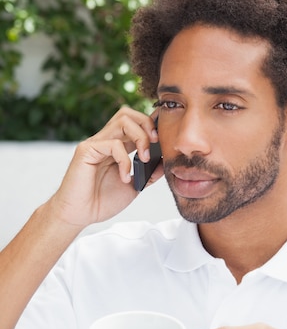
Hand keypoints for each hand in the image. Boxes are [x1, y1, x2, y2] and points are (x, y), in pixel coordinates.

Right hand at [48, 106, 162, 227]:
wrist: (79, 215)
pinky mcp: (86, 150)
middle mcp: (106, 141)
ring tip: (145, 158)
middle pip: (128, 113)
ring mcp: (96, 143)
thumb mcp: (134, 186)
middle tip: (156, 143)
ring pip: (122, 121)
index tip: (164, 142)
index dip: (151, 126)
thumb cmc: (101, 201)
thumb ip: (149, 173)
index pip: (135, 123)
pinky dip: (125, 160)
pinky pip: (112, 143)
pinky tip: (125, 177)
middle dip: (147, 124)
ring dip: (141, 137)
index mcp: (117, 147)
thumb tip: (166, 162)